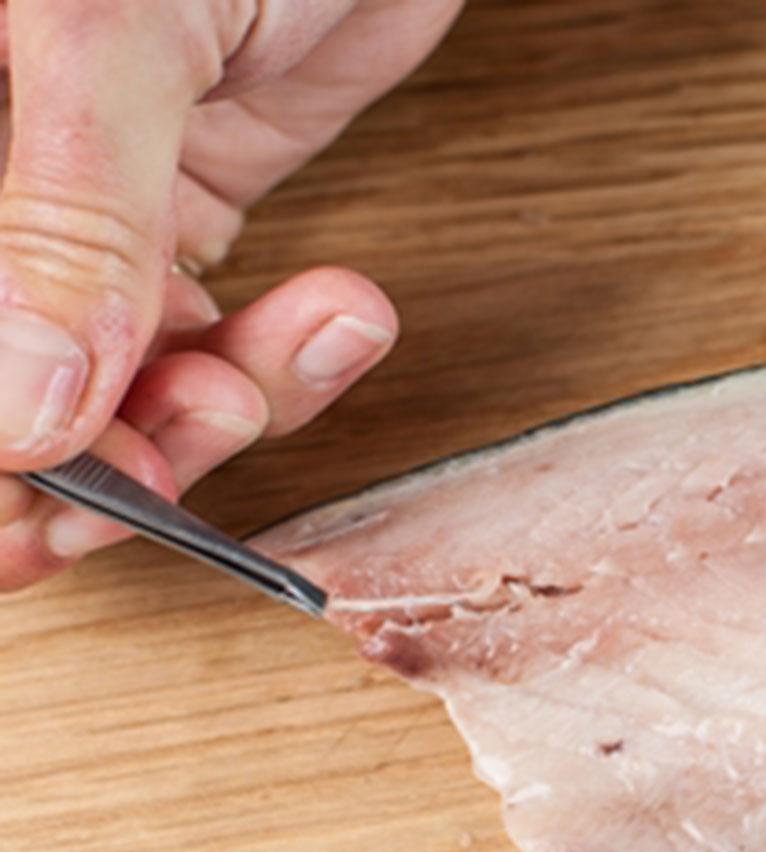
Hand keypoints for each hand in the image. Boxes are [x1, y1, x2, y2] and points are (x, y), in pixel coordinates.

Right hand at [0, 0, 464, 590]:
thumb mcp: (104, 26)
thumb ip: (69, 218)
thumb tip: (23, 409)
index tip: (52, 500)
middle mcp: (0, 183)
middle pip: (6, 389)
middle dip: (86, 460)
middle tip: (170, 472)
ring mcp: (85, 206)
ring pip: (117, 388)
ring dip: (207, 415)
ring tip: (268, 368)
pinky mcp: (191, 208)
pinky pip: (219, 339)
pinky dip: (287, 359)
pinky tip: (341, 314)